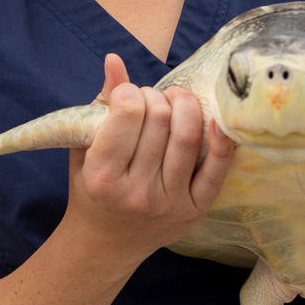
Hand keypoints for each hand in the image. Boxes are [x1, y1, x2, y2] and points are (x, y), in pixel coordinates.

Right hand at [64, 54, 233, 262]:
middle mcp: (135, 192)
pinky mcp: (194, 211)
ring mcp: (168, 203)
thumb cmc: (91, 190)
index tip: (127, 95)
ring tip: (176, 101)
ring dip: (185, 106)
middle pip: (161, 120)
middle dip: (157, 97)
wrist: (105, 244)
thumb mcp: (84, 149)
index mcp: (102, 175)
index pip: (128, 113)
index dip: (131, 92)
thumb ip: (100, 104)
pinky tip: (216, 120)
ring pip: (188, 138)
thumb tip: (115, 60)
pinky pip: (216, 170)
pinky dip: (220, 140)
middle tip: (151, 100)